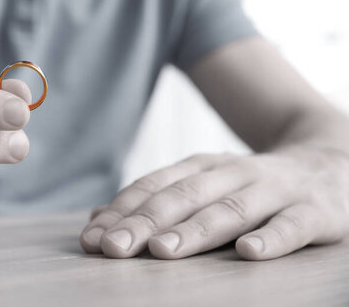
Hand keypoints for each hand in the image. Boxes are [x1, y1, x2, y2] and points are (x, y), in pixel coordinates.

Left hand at [80, 151, 348, 259]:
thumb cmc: (252, 184)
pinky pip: (291, 226)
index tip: (92, 237)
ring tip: (163, 250)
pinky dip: (271, 239)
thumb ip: (156, 199)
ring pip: (230, 210)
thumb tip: (97, 219)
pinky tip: (247, 254)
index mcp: (201, 168)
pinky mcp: (313, 211)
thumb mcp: (203, 184)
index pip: (154, 186)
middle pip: (183, 198)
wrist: (331, 162)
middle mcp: (232, 173)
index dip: (122, 211)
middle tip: (113, 247)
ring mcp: (273, 190)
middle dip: (145, 222)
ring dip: (194, 230)